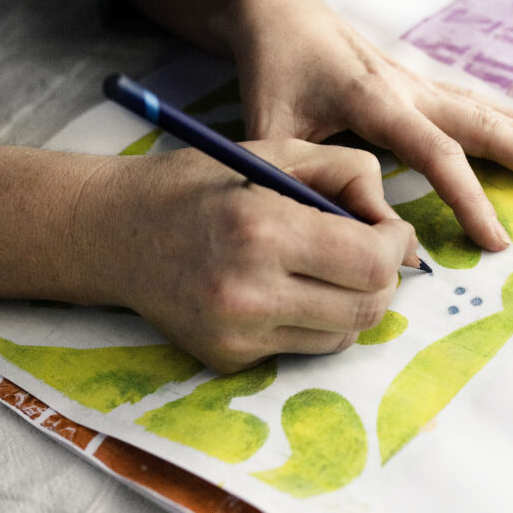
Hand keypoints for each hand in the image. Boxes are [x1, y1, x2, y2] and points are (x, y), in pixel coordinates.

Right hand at [85, 140, 416, 372]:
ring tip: (324, 268)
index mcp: (263, 230)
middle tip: (368, 251)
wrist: (114, 233)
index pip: (371, 262)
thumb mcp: (275, 152)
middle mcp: (249, 293)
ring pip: (344, 336)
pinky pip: (304, 349)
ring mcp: (237, 335)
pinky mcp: (228, 361)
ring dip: (353, 302)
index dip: (396, 244)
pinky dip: (314, 322)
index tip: (389, 229)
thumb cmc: (200, 184)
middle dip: (383, 277)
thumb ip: (348, 174)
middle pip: (368, 308)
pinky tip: (285, 290)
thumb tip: (398, 228)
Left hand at [126, 0, 512, 252]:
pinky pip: (476, 102)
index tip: (497, 241)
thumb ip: (298, 176)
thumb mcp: (270, 123)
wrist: (278, 7)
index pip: (436, 153)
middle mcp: (410, 87)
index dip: (470, 198)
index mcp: (376, 100)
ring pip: (489, 110)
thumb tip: (335, 229)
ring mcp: (420, 80)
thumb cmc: (274, 66)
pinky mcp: (419, 80)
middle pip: (485, 123)